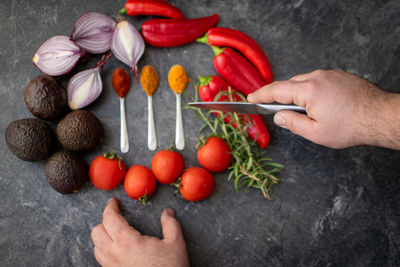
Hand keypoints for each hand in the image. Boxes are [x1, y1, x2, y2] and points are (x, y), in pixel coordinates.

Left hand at [91, 198, 188, 266]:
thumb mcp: (175, 243)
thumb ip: (170, 224)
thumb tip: (168, 212)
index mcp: (127, 242)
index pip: (110, 219)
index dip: (110, 207)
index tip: (114, 202)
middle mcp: (114, 254)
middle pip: (97, 232)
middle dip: (105, 221)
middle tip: (116, 216)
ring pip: (96, 247)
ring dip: (103, 236)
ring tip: (114, 232)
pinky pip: (101, 260)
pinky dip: (104, 250)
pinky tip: (117, 249)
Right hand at [248, 70, 399, 148]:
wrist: (379, 116)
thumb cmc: (350, 126)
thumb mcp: (315, 132)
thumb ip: (292, 123)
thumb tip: (279, 117)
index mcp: (308, 90)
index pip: (276, 90)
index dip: (261, 95)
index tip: (251, 98)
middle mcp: (318, 77)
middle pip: (290, 84)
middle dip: (281, 96)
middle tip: (279, 112)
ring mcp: (330, 74)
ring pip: (304, 82)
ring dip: (299, 94)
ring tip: (307, 112)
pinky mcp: (340, 75)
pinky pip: (318, 81)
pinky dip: (312, 91)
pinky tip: (321, 105)